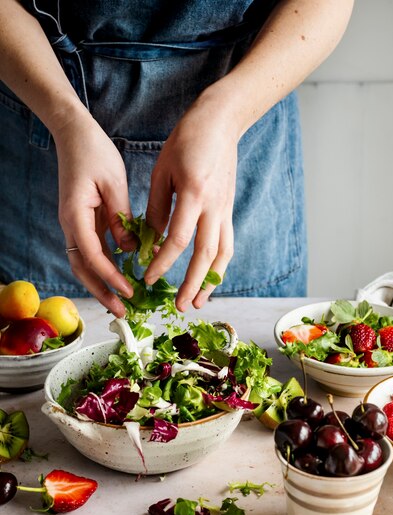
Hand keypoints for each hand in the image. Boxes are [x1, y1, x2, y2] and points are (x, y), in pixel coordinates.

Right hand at [53, 111, 135, 316]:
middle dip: (102, 292)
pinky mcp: (82, 222)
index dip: (111, 277)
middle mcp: (71, 225)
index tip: (130, 291)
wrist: (74, 134)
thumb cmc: (95, 152)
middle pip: (83, 269)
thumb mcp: (115, 184)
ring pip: (85, 264)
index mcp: (76, 216)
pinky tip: (120, 276)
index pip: (93, 257)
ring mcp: (74, 225)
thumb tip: (131, 249)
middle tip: (123, 311)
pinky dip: (104, 267)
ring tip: (122, 302)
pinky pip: (91, 251)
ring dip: (101, 284)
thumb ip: (122, 218)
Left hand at [144, 92, 238, 311]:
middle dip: (192, 283)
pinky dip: (220, 265)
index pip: (179, 239)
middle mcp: (215, 207)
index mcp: (194, 195)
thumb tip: (151, 238)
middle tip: (179, 305)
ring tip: (198, 302)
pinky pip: (227, 243)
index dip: (163, 262)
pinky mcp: (230, 210)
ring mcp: (226, 210)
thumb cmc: (187, 141)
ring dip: (211, 282)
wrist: (221, 123)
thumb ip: (157, 206)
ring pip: (222, 254)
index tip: (148, 276)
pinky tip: (210, 278)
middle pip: (205, 254)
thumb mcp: (163, 170)